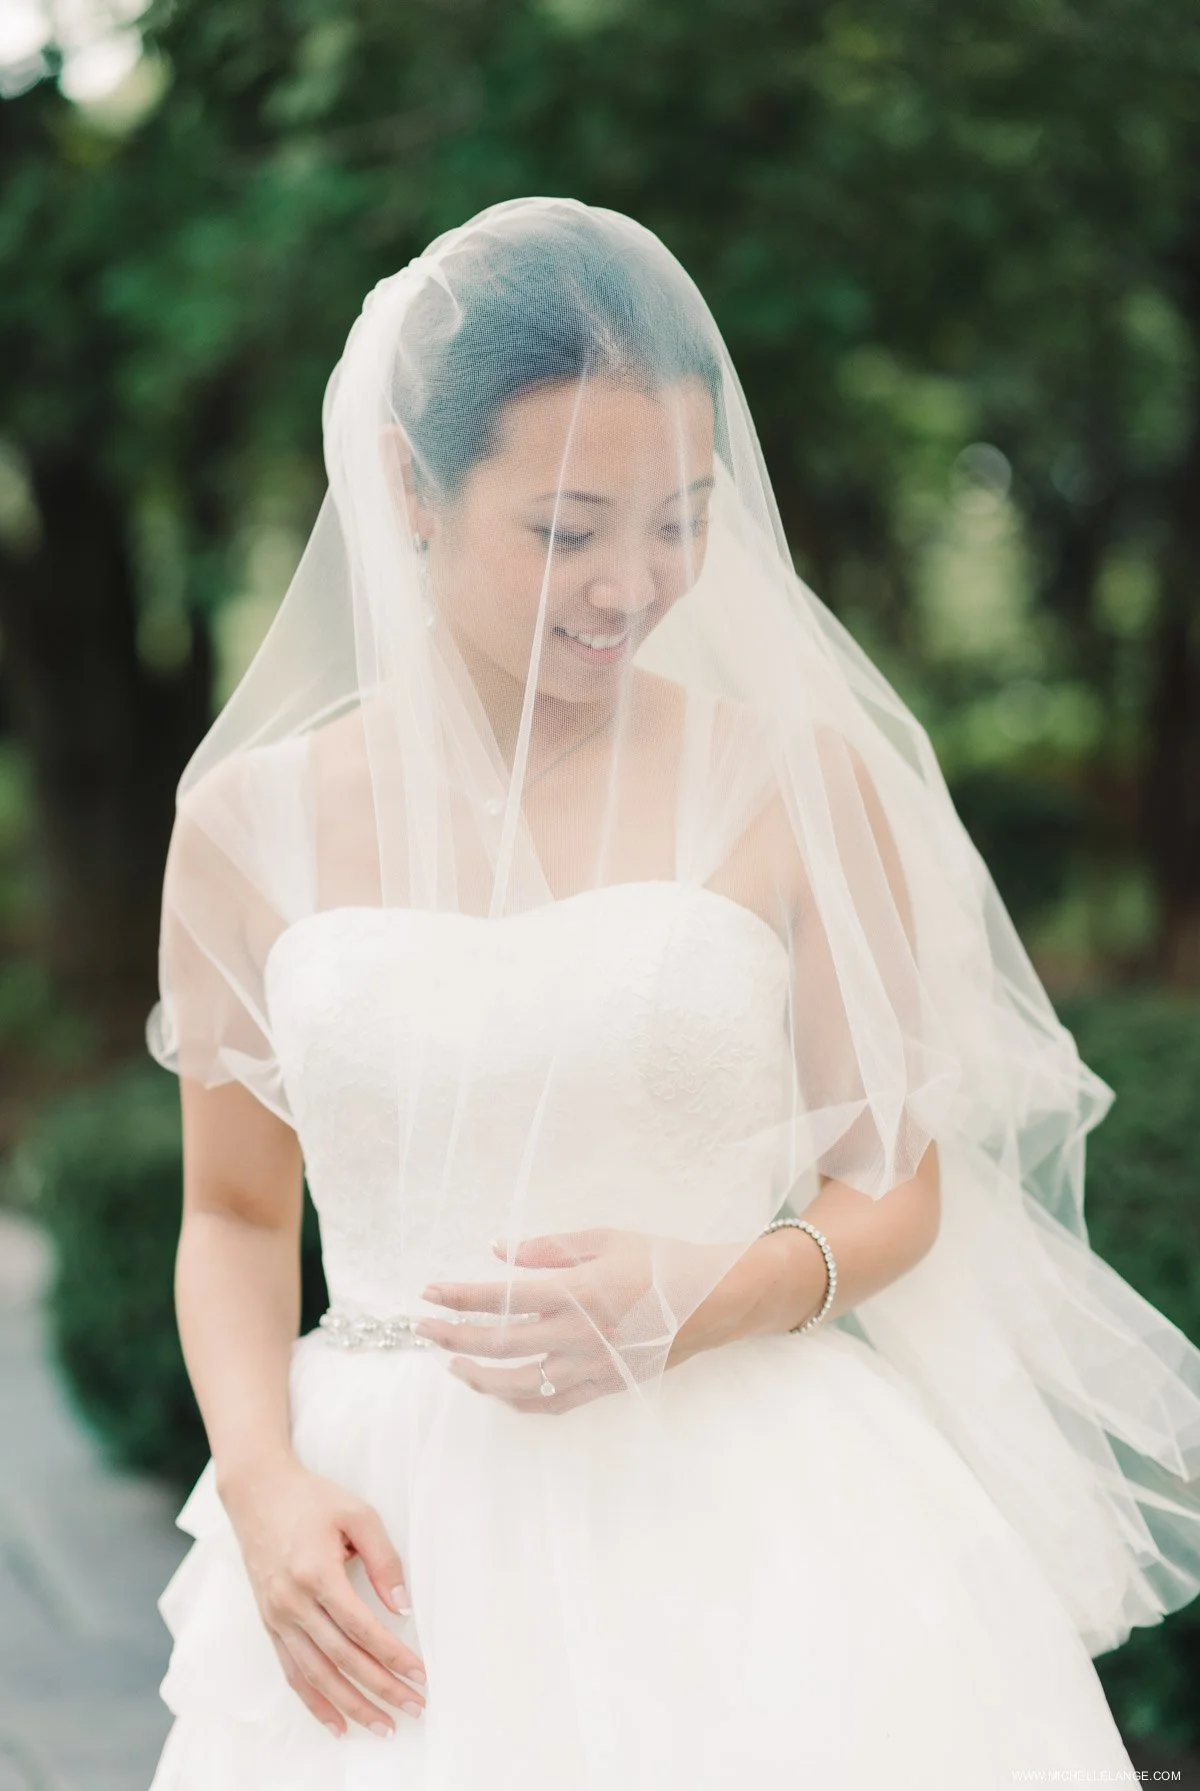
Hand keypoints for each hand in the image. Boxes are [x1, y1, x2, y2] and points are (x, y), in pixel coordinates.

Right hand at [219, 1455, 426, 1738]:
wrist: (258, 1494)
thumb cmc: (312, 1500)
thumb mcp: (357, 1514)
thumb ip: (383, 1559)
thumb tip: (403, 1607)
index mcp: (316, 1573)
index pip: (361, 1627)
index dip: (392, 1654)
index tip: (420, 1673)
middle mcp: (292, 1602)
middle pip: (342, 1658)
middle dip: (381, 1687)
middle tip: (415, 1706)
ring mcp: (277, 1617)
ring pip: (317, 1675)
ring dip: (351, 1706)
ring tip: (383, 1726)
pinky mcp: (270, 1624)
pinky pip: (293, 1673)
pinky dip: (315, 1703)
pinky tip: (338, 1722)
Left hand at [414, 1228, 734, 1414]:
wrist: (714, 1300)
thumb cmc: (660, 1261)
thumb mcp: (604, 1239)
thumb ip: (549, 1248)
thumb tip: (499, 1252)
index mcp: (575, 1292)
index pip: (500, 1299)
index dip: (458, 1297)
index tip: (429, 1292)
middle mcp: (577, 1336)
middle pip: (498, 1345)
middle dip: (452, 1337)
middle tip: (423, 1328)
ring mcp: (591, 1368)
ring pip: (518, 1386)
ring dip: (478, 1377)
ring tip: (453, 1363)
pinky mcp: (605, 1387)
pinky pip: (552, 1404)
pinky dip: (518, 1401)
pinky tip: (500, 1390)